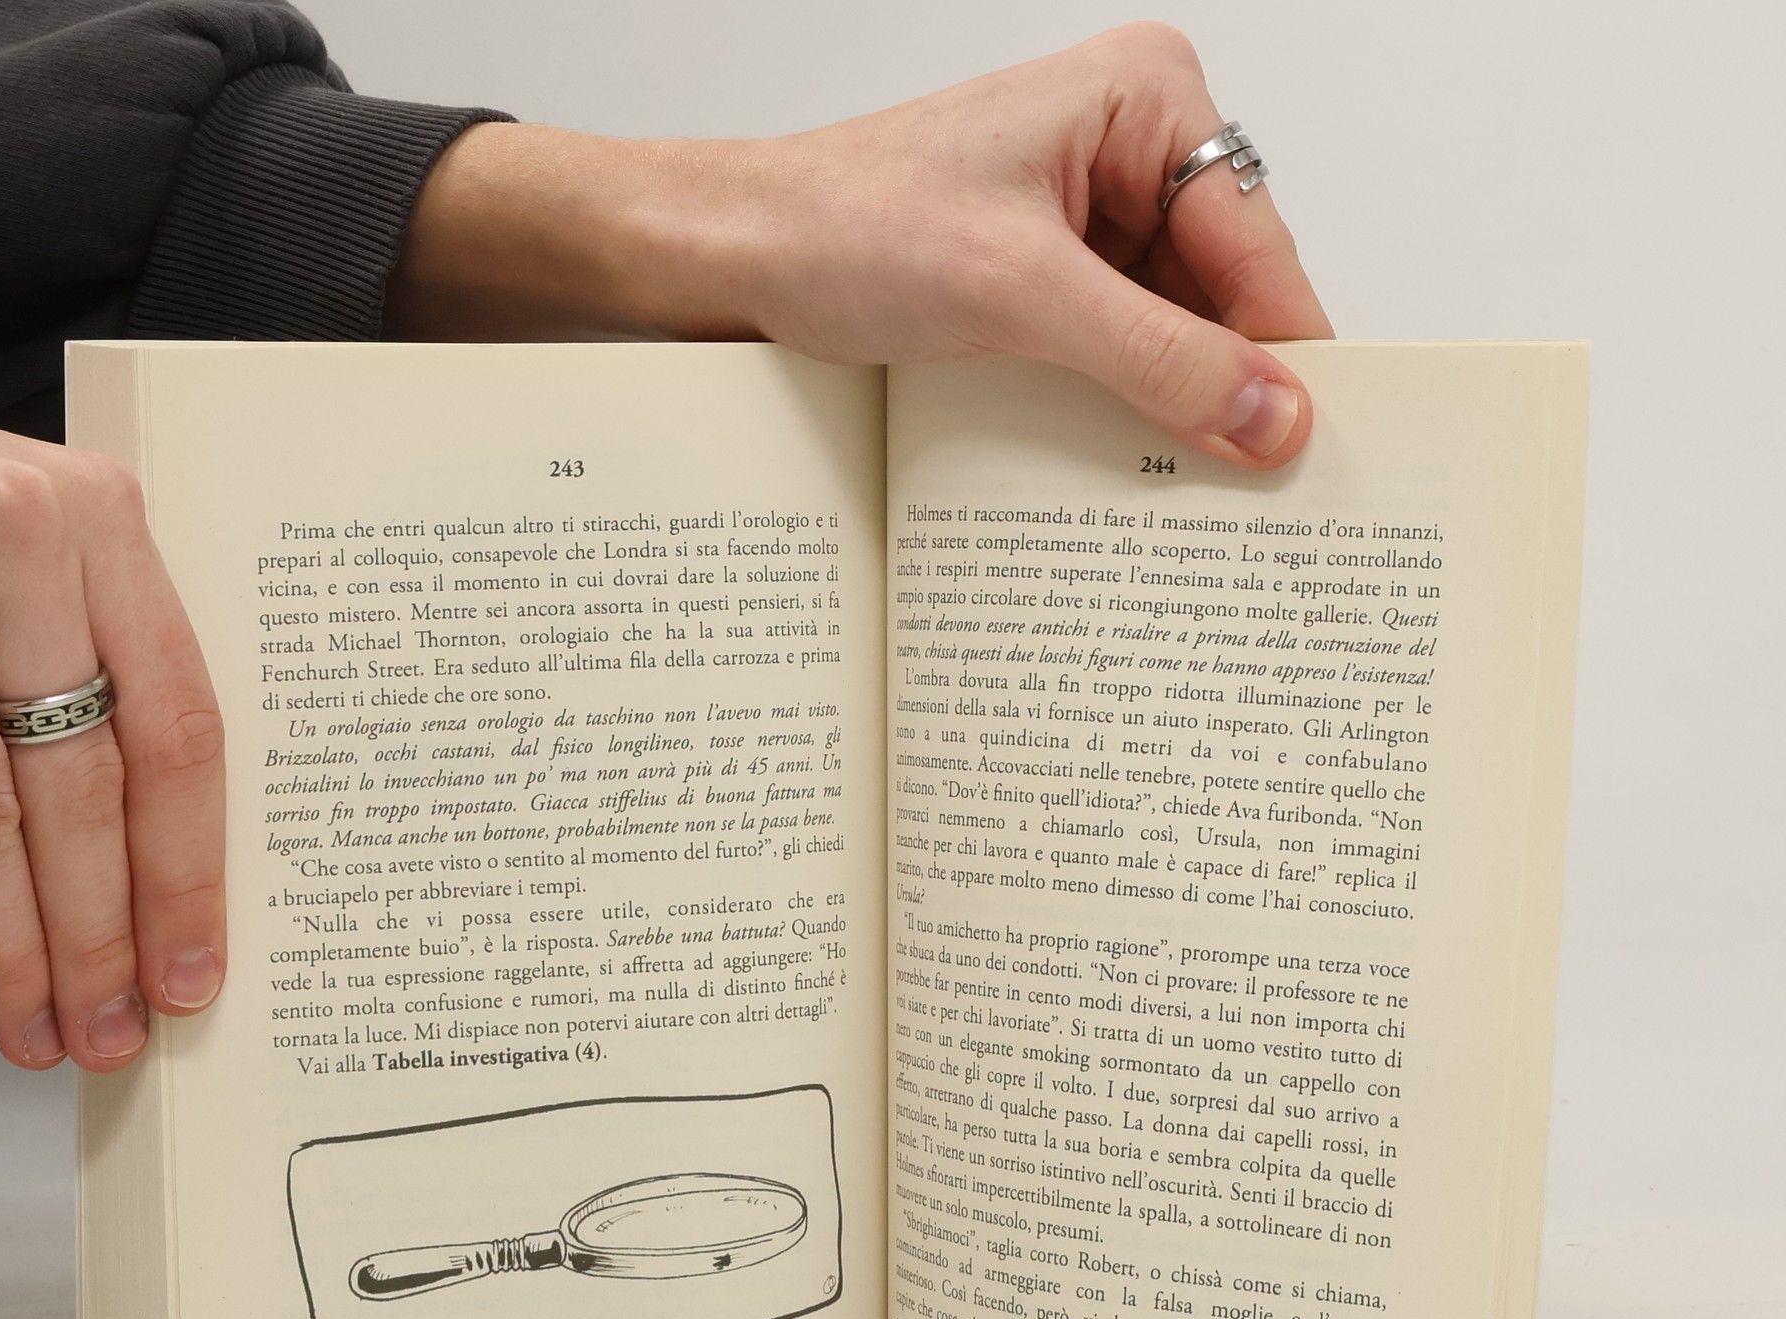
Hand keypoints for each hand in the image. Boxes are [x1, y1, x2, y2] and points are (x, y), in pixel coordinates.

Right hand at [0, 386, 223, 1070]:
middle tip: (109, 1030)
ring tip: (35, 1025)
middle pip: (81, 792)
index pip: (177, 732)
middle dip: (98, 939)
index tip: (193, 972)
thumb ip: (105, 658)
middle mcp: (11, 546)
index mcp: (103, 521)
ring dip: (9, 948)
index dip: (187, 875)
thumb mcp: (45, 541)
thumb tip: (161, 865)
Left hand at [389, 23, 1329, 465]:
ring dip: (1164, 409)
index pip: (1259, 247)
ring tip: (1173, 493)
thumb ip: (1158, 359)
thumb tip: (1277, 421)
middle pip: (1224, 294)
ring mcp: (1088, 213)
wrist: (726, 257)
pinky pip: (1116, 350)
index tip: (1312, 459)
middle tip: (1246, 499)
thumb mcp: (1018, 296)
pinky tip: (1111, 462)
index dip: (1285, 357)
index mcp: (1146, 99)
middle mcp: (1130, 146)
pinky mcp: (1045, 274)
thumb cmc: (841, 227)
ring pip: (1173, 333)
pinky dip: (1116, 409)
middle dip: (1222, 388)